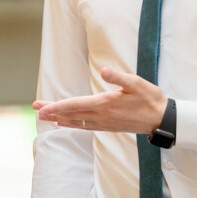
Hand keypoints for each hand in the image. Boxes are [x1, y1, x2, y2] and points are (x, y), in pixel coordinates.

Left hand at [33, 67, 165, 133]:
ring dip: (59, 118)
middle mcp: (101, 116)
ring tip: (44, 115)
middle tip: (35, 108)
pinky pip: (84, 126)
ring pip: (75, 122)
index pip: (75, 105)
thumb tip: (104, 71)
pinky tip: (65, 123)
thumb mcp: (137, 83)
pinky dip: (71, 124)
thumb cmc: (150, 99)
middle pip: (70, 114)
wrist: (161, 119)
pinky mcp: (107, 126)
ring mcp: (104, 123)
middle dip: (52, 111)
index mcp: (105, 104)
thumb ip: (119, 77)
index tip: (42, 107)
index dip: (57, 106)